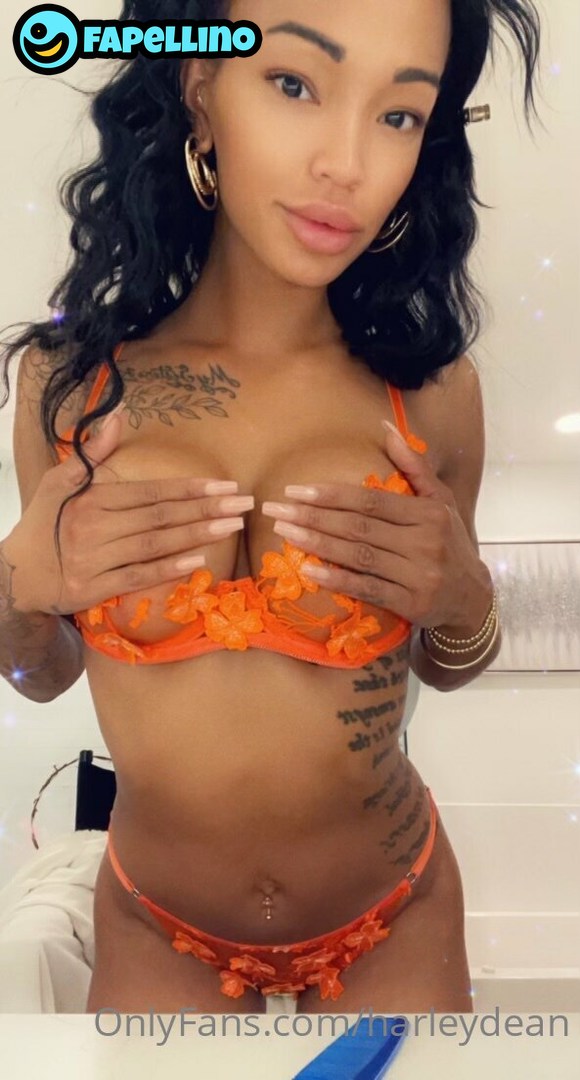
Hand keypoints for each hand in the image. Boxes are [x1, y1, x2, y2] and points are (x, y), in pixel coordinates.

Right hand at [4, 409, 252, 615]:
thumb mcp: (60, 482)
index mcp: (91, 498)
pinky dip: (168, 569)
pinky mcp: (93, 588)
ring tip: (231, 527)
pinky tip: (198, 562)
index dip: (190, 489)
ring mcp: (93, 560)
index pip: (150, 492)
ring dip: (196, 536)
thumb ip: (92, 452)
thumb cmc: (44, 524)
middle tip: (244, 504)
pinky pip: (137, 578)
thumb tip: (120, 415)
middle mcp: (93, 527)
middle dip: (206, 510)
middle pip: (159, 517)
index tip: (225, 486)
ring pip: (153, 546)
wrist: (16, 574)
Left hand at [261, 421, 486, 629]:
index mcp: (428, 513)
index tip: (296, 491)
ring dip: (318, 545)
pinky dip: (339, 580)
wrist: (473, 597)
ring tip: (285, 534)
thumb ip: (414, 466)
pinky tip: (311, 571)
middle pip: (359, 527)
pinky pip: (368, 589)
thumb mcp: (441, 500)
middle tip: (276, 510)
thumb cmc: (450, 542)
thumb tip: (387, 427)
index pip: (371, 501)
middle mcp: (423, 542)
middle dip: (313, 517)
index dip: (332, 495)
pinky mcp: (411, 603)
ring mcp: (418, 575)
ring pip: (359, 557)